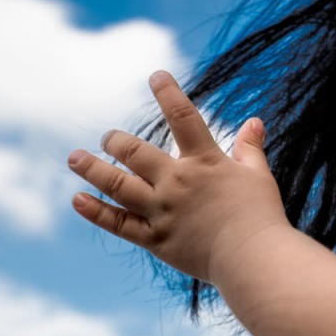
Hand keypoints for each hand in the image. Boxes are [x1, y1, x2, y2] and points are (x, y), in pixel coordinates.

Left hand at [66, 69, 290, 284]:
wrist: (254, 259)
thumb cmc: (261, 217)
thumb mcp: (258, 176)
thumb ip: (251, 148)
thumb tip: (254, 121)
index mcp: (205, 162)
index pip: (183, 117)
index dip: (168, 92)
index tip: (156, 76)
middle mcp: (177, 182)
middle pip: (135, 152)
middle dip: (117, 141)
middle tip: (108, 138)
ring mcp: (162, 211)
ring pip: (118, 184)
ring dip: (92, 168)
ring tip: (74, 158)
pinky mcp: (155, 239)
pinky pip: (118, 223)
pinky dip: (95, 211)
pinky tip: (77, 199)